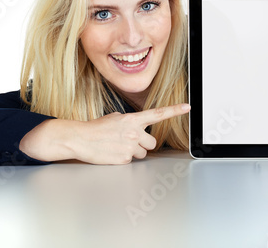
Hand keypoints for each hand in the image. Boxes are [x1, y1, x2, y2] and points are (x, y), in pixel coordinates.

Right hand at [19, 103, 190, 164]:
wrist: (80, 139)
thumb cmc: (96, 128)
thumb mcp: (115, 118)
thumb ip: (131, 122)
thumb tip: (139, 128)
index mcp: (132, 119)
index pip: (158, 114)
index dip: (174, 110)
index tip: (187, 107)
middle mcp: (134, 132)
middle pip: (152, 142)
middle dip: (144, 143)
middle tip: (130, 141)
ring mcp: (130, 147)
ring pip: (143, 153)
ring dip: (134, 151)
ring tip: (118, 146)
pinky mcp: (124, 159)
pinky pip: (131, 160)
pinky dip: (124, 158)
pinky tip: (113, 153)